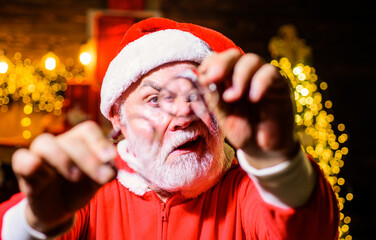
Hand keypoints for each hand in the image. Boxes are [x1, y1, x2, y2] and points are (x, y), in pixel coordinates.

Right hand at [12, 121, 116, 234]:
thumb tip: (112, 170)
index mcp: (79, 141)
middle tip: (102, 176)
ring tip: (76, 177)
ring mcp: (40, 154)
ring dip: (62, 159)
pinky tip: (46, 179)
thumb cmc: (79, 188)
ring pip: (45, 142)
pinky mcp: (24, 169)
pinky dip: (32, 165)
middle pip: (71, 140)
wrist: (58, 209)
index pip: (87, 129)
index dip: (99, 142)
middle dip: (89, 159)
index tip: (110, 157)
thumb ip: (106, 173)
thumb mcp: (96, 182)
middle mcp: (60, 143)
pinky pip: (22, 158)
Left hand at [198, 49, 298, 168]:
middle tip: (213, 77)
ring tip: (232, 97)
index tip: (202, 79)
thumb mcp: (222, 115)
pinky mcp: (279, 85)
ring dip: (239, 76)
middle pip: (233, 54)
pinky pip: (270, 73)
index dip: (208, 65)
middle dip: (221, 64)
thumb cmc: (242, 129)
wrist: (263, 149)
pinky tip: (253, 98)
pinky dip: (259, 82)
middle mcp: (244, 74)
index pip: (217, 59)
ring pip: (251, 60)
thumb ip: (212, 97)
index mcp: (227, 78)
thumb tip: (196, 81)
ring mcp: (262, 77)